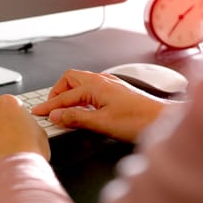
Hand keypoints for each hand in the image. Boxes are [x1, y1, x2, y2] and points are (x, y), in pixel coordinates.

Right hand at [31, 69, 167, 142]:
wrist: (164, 120)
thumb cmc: (140, 120)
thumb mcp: (102, 123)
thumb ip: (76, 118)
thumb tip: (57, 116)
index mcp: (96, 85)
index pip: (65, 95)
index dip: (50, 106)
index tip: (38, 112)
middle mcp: (102, 80)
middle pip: (70, 79)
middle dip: (57, 92)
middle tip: (50, 107)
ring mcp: (110, 85)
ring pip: (81, 83)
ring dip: (68, 93)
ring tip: (62, 108)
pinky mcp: (116, 92)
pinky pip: (90, 88)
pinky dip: (80, 97)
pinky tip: (82, 108)